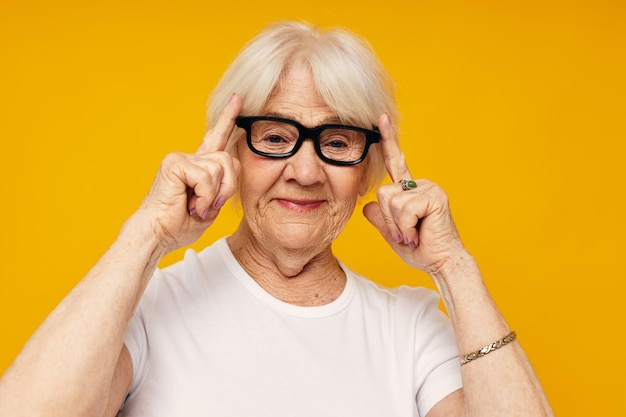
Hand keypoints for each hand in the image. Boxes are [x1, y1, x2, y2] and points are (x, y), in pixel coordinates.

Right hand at [135, 93, 241, 251]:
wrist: (156, 234)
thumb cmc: (179, 224)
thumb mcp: (211, 204)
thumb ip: (224, 183)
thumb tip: (235, 163)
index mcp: (197, 167)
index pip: (216, 137)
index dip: (227, 118)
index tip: (237, 98)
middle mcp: (189, 158)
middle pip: (229, 159)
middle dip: (228, 187)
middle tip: (210, 205)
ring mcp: (180, 158)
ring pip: (220, 168)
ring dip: (214, 194)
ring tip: (196, 206)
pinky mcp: (174, 163)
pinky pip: (206, 176)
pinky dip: (204, 195)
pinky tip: (190, 204)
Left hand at [362, 113, 464, 273]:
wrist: (442, 262)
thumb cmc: (421, 250)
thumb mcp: (393, 233)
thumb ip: (381, 219)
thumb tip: (368, 207)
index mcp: (410, 191)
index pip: (395, 163)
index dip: (388, 141)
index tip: (382, 118)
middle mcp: (420, 185)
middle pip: (382, 192)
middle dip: (389, 219)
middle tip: (407, 233)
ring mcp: (429, 188)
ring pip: (391, 201)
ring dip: (398, 225)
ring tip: (415, 234)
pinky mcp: (434, 196)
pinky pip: (404, 209)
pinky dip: (406, 227)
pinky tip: (419, 233)